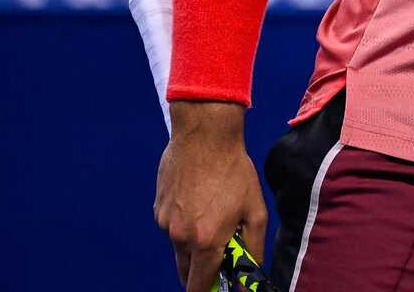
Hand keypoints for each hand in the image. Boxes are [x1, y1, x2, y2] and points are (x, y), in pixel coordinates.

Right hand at [154, 102, 267, 291]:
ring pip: (178, 248)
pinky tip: (197, 201)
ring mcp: (164, 223)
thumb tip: (251, 274)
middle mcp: (180, 238)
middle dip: (201, 271)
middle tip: (219, 257)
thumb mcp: (255, 211)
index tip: (216, 289)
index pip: (198, 286)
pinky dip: (183, 224)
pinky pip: (171, 227)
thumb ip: (253, 248)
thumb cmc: (234, 172)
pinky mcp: (157, 209)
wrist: (205, 137)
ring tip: (211, 215)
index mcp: (206, 242)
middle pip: (186, 272)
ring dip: (193, 245)